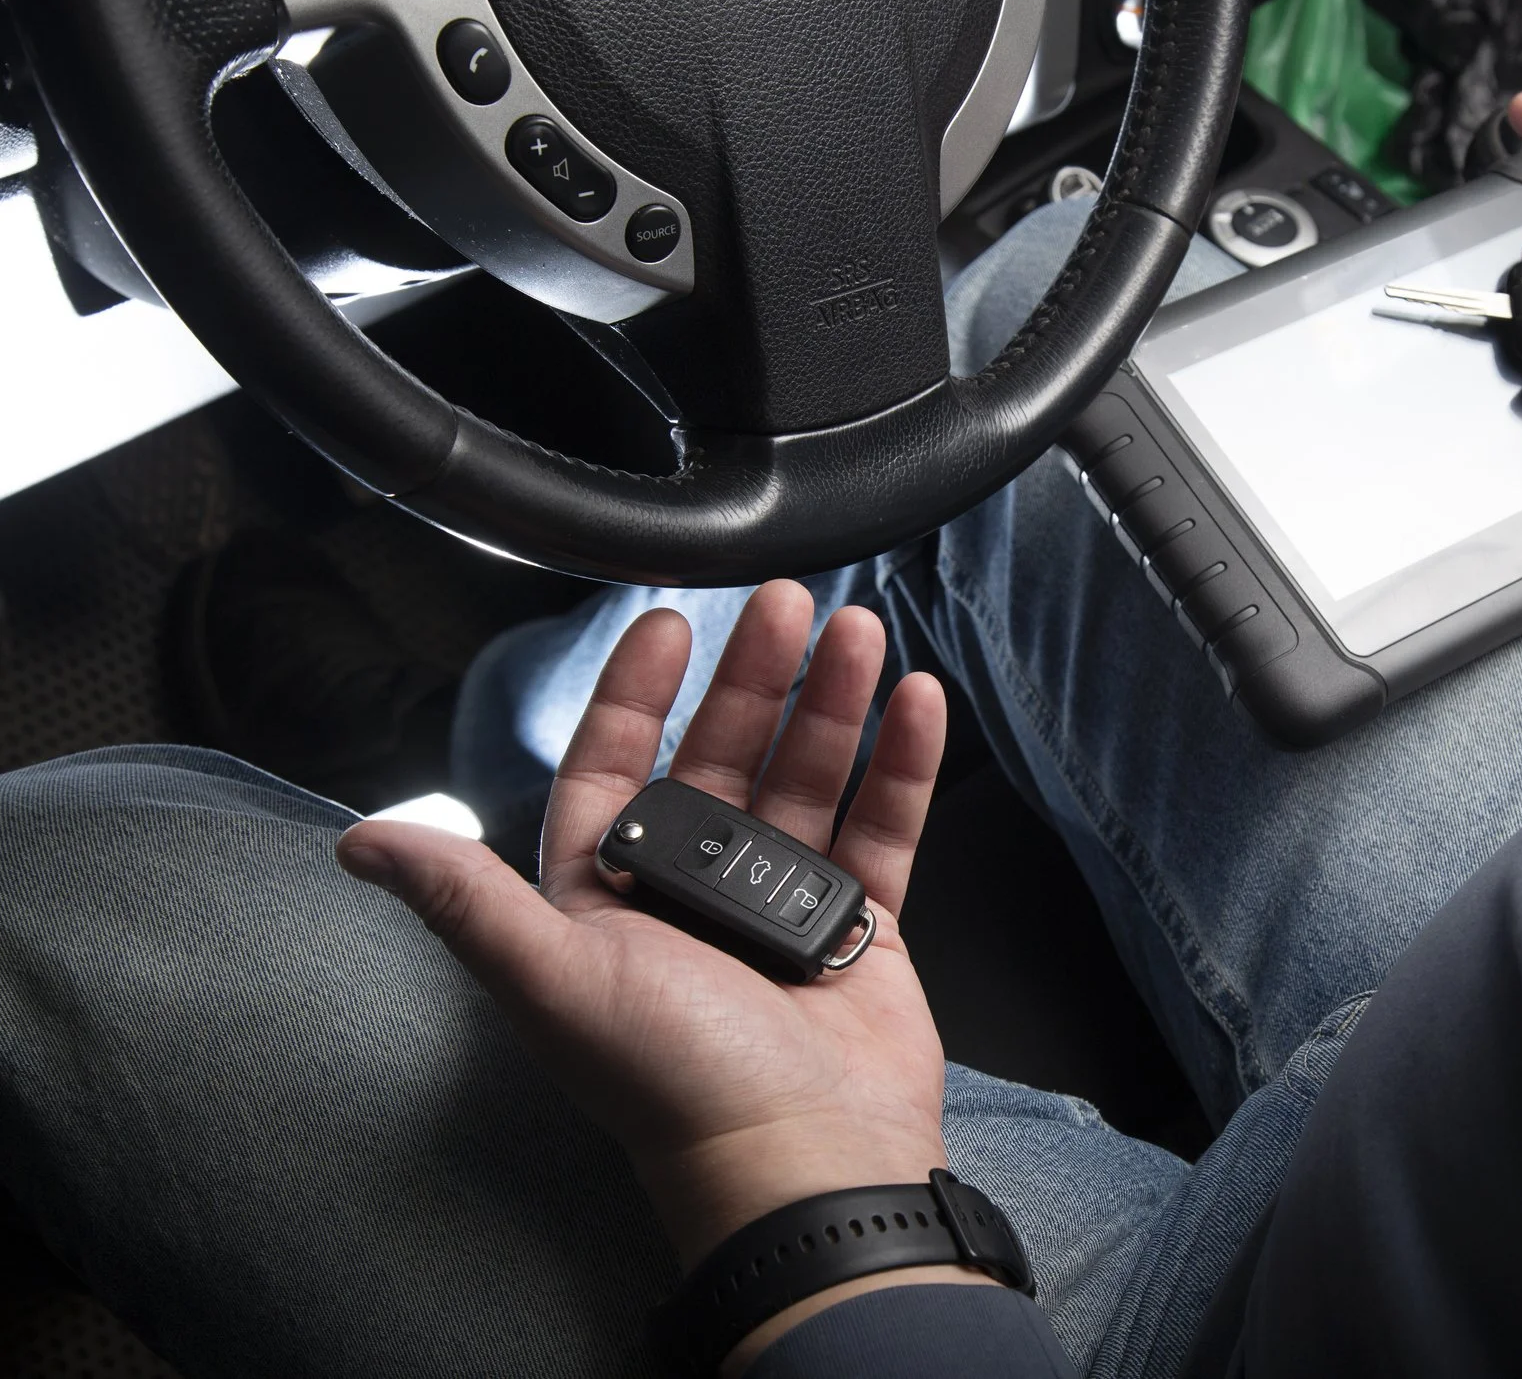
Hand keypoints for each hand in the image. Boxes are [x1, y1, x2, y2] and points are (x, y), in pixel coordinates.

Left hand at [334, 584, 956, 1275]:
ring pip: (809, 777)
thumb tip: (361, 840)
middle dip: (757, 675)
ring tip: (857, 633)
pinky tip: (916, 705)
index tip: (669, 621)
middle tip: (789, 603)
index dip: (637, 690)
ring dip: (833, 702)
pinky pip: (883, 827)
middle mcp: (694, 894)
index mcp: (611, 900)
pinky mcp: (860, 927)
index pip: (617, 764)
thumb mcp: (556, 980)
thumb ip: (467, 899)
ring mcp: (782, 906)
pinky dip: (901, 765)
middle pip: (726, 755)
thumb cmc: (679, 1084)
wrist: (805, 1163)